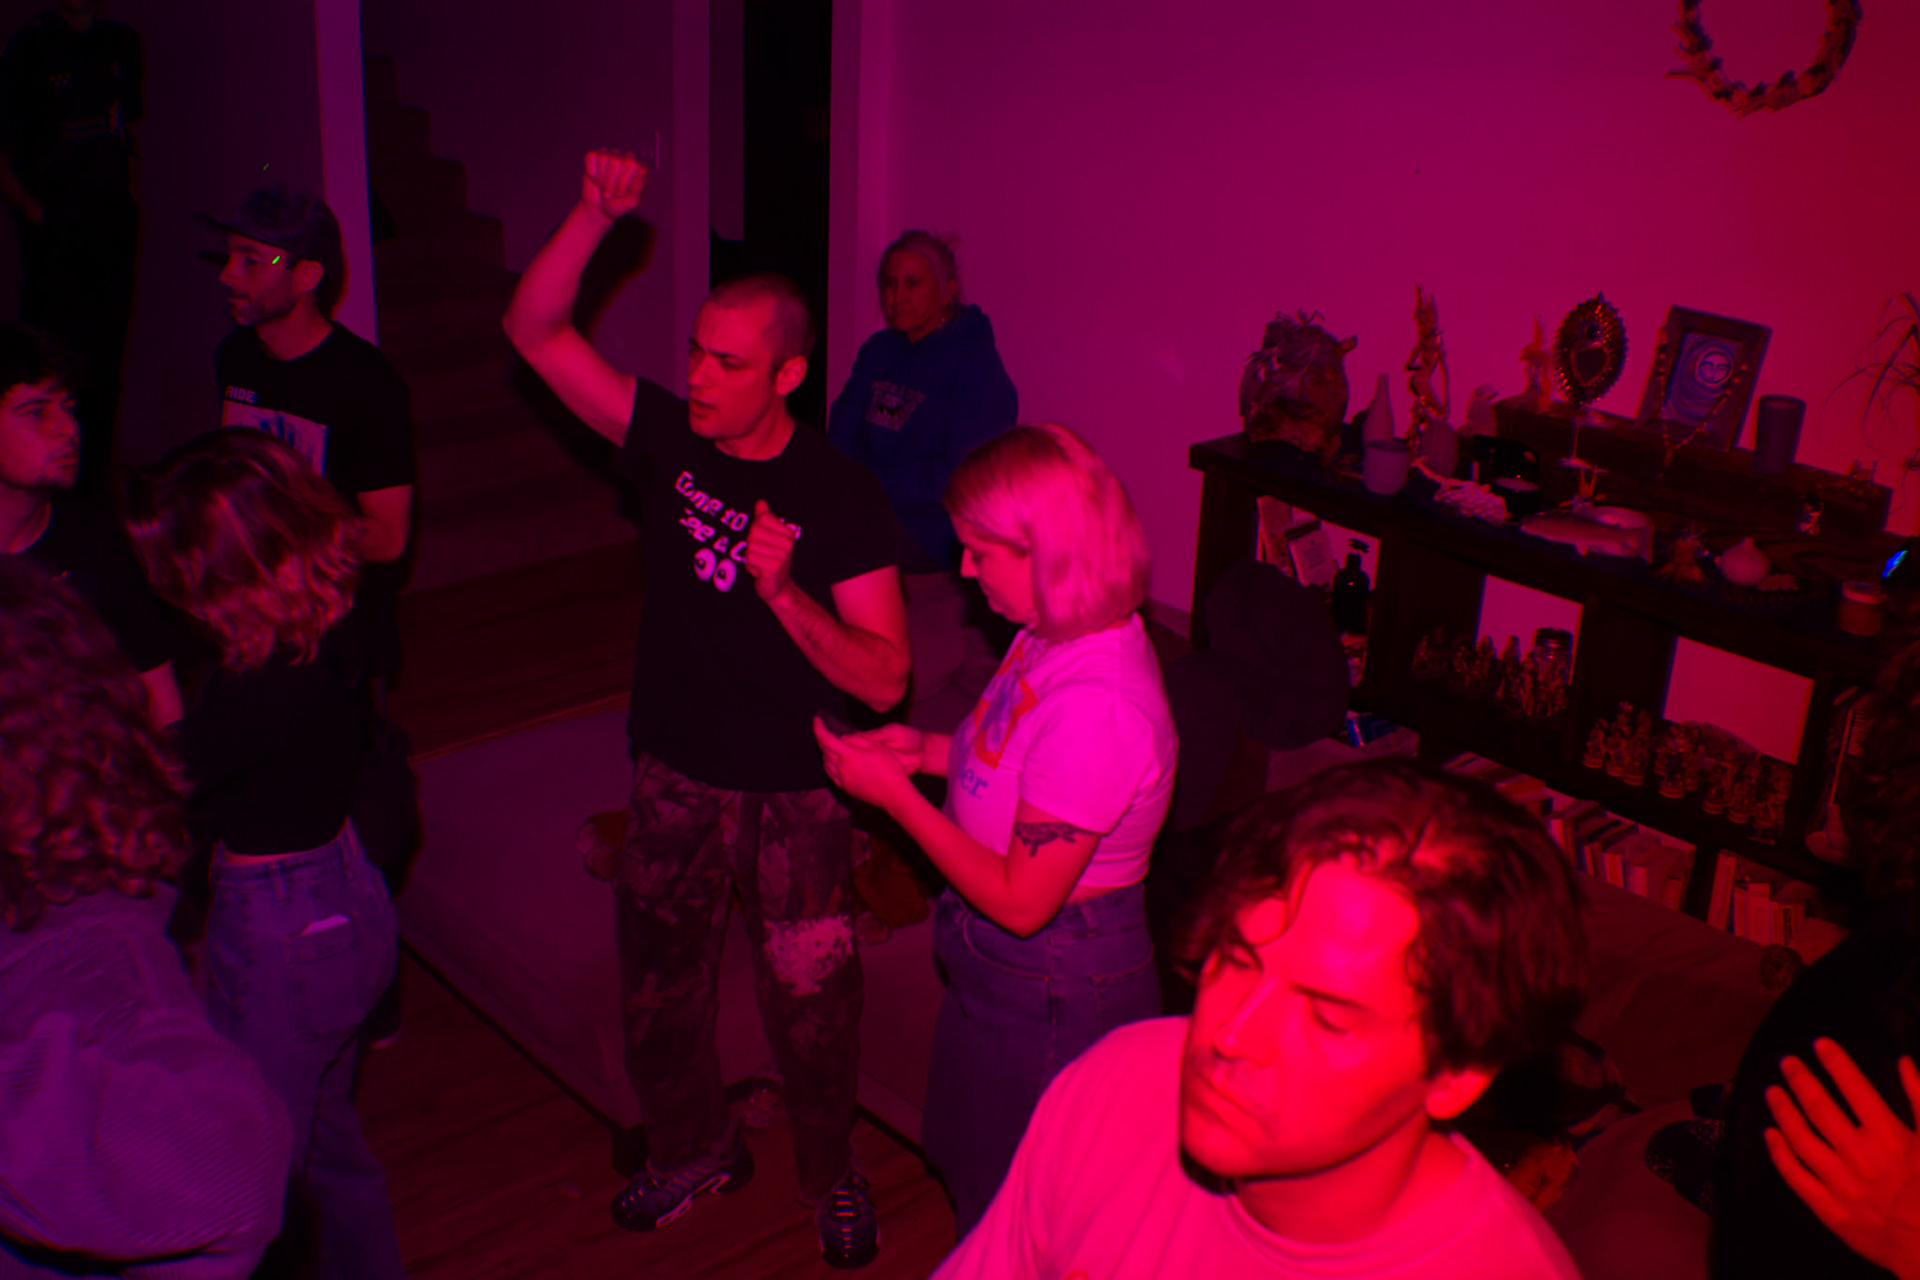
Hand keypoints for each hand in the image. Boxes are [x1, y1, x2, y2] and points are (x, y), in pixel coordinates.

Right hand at [581, 148, 647, 221]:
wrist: (600, 209)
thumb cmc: (619, 204)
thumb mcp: (631, 202)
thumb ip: (637, 188)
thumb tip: (642, 170)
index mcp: (640, 167)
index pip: (633, 165)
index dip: (623, 182)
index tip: (619, 195)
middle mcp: (627, 157)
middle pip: (616, 161)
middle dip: (610, 182)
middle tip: (609, 195)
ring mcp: (611, 154)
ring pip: (603, 158)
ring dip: (601, 179)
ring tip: (603, 188)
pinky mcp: (596, 156)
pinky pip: (591, 157)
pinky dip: (591, 171)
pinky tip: (595, 179)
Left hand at [745, 501, 795, 603]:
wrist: (777, 587)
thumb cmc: (771, 560)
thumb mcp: (768, 537)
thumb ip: (764, 518)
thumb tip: (761, 502)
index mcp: (788, 533)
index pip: (760, 520)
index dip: (756, 532)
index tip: (764, 543)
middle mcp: (788, 543)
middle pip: (754, 533)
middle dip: (751, 546)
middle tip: (761, 556)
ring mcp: (782, 556)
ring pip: (750, 547)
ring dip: (751, 557)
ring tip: (761, 563)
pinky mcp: (774, 568)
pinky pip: (750, 559)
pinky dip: (750, 566)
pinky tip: (759, 571)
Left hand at [815, 717, 915, 809]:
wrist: (894, 795)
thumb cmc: (889, 769)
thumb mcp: (877, 747)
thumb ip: (857, 740)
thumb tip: (843, 738)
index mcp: (849, 755)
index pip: (826, 739)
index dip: (818, 727)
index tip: (816, 719)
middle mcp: (841, 768)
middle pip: (824, 750)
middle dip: (822, 738)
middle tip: (824, 730)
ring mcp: (842, 779)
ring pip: (826, 762)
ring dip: (825, 752)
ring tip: (831, 745)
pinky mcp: (846, 788)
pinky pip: (831, 774)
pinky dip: (828, 765)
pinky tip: (833, 763)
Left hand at [1766, 1040, 1919, 1279]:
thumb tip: (1903, 1061)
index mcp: (1891, 1139)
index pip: (1856, 1089)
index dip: (1836, 1062)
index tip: (1819, 1044)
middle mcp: (1861, 1158)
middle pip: (1819, 1108)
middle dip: (1801, 1080)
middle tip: (1787, 1062)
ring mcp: (1841, 1185)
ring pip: (1800, 1139)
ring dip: (1783, 1111)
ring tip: (1772, 1091)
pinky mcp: (1829, 1210)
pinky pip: (1795, 1176)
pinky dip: (1779, 1153)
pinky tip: (1770, 1134)